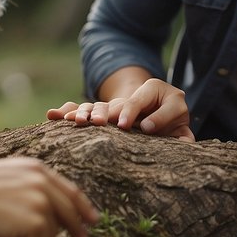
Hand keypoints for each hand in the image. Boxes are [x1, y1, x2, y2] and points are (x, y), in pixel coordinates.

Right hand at [0, 157, 98, 236]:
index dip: (82, 207)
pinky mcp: (35, 222)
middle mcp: (43, 182)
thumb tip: (46, 212)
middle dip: (77, 229)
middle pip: (70, 213)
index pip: (69, 191)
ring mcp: (41, 201)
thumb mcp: (4, 179)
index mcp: (36, 170)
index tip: (91, 220)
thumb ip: (27, 188)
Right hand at [46, 79, 193, 140]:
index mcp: (154, 92)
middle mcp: (130, 96)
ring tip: (74, 121)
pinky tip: (52, 115)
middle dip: (104, 112)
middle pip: (114, 102)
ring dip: (84, 113)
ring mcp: (114, 105)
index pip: (140, 100)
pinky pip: (82, 109)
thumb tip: (185, 144)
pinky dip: (67, 111)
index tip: (125, 125)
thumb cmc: (173, 121)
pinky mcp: (100, 114)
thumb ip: (182, 136)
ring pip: (96, 106)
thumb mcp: (180, 126)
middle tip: (96, 122)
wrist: (160, 110)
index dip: (133, 112)